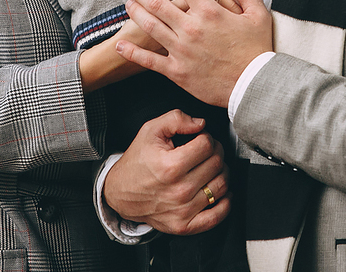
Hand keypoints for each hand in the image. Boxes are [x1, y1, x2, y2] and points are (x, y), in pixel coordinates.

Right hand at [103, 110, 230, 234]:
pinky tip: (220, 191)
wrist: (120, 192)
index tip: (200, 139)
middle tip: (206, 151)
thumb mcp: (151, 131)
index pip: (207, 145)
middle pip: (217, 163)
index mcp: (170, 166)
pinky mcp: (184, 225)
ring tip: (210, 168)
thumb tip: (201, 124)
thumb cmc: (137, 161)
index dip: (206, 137)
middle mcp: (179, 190)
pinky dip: (225, 202)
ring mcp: (182, 210)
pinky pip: (218, 215)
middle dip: (215, 152)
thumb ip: (177, 119)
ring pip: (222, 185)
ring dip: (221, 172)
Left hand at [117, 0, 271, 107]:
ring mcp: (181, 50)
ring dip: (135, 12)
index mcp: (210, 12)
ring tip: (127, 4)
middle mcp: (191, 28)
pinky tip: (122, 44)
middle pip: (158, 3)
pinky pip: (149, 60)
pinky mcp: (177, 71)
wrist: (253, 85)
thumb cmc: (256, 51)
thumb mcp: (258, 15)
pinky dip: (133, 52)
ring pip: (150, 27)